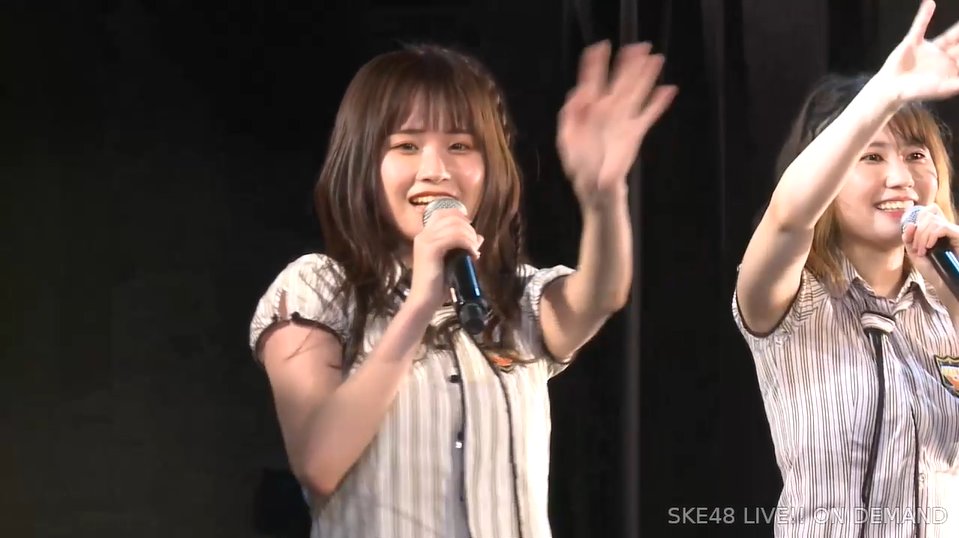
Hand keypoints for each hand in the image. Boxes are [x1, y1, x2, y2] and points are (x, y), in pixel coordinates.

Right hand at [407, 208, 482, 311]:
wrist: (424, 300)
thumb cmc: (437, 284)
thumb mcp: (453, 261)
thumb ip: (463, 247)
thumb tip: (480, 237)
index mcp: (425, 235)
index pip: (443, 213)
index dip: (460, 217)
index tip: (471, 230)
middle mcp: (423, 234)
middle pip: (451, 217)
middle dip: (468, 228)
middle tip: (475, 244)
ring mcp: (425, 241)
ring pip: (455, 226)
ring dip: (470, 237)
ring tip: (474, 251)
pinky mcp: (430, 249)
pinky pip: (454, 238)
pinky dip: (467, 244)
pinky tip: (472, 254)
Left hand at [557, 40, 676, 208]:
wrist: (594, 190)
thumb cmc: (578, 166)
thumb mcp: (566, 140)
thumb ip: (570, 116)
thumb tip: (577, 93)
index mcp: (588, 111)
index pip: (592, 83)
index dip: (595, 65)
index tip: (599, 47)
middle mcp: (608, 112)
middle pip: (619, 83)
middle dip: (628, 65)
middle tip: (638, 45)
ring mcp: (622, 122)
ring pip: (636, 94)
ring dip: (645, 77)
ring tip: (656, 59)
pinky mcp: (634, 135)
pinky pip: (648, 115)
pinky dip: (658, 104)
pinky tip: (669, 90)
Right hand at [877, 0, 958, 102]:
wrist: (890, 89)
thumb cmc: (916, 91)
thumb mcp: (941, 89)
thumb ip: (955, 84)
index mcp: (952, 67)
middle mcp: (943, 55)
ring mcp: (929, 48)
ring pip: (949, 36)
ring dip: (957, 29)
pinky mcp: (913, 42)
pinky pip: (920, 26)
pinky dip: (924, 14)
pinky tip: (930, 3)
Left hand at [902, 204, 958, 278]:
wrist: (944, 282)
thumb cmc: (932, 269)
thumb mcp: (915, 253)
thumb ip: (909, 239)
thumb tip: (910, 224)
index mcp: (934, 230)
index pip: (925, 213)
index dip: (915, 222)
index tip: (910, 240)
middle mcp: (944, 228)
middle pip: (926, 216)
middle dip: (917, 233)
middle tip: (917, 249)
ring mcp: (951, 231)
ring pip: (932, 221)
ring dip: (922, 237)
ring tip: (923, 251)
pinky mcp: (957, 235)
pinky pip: (942, 227)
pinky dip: (932, 236)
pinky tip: (930, 247)